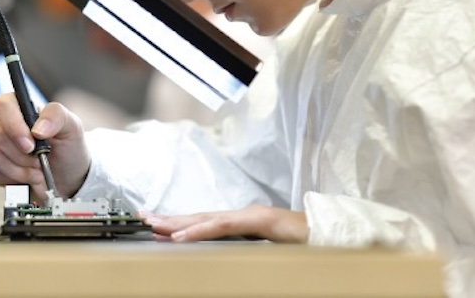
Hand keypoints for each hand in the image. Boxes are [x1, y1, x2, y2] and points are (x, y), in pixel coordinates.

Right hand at [0, 93, 90, 198]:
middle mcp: (7, 125)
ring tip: (39, 170)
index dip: (13, 126)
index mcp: (24, 109)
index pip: (3, 105)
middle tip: (41, 160)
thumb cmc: (69, 147)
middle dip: (23, 155)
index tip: (30, 145)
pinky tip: (30, 177)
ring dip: (21, 169)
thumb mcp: (73, 127)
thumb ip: (57, 117)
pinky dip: (16, 179)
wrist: (69, 175)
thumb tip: (37, 129)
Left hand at [142, 205, 309, 242]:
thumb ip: (246, 250)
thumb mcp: (267, 251)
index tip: (156, 227)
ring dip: (179, 223)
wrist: (331, 233)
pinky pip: (224, 227)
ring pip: (207, 219)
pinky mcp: (260, 220)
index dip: (180, 223)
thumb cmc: (303, 244)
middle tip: (143, 219)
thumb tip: (226, 258)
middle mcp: (244, 215)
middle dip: (170, 218)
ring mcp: (252, 215)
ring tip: (154, 226)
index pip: (206, 222)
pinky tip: (182, 236)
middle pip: (201, 216)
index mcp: (245, 223)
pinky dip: (201, 231)